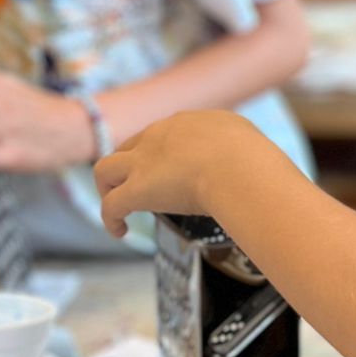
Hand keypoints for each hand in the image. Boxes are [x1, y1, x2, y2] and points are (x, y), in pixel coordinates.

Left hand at [94, 110, 236, 238]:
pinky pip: (111, 205)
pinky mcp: (137, 190)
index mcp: (185, 125)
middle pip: (128, 147)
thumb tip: (242, 159)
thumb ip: (234, 145)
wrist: (238, 166)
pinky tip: (120, 231)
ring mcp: (143, 163)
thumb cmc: (251, 157)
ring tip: (117, 207)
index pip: (162, 135)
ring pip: (105, 169)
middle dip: (129, 166)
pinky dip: (111, 219)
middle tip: (138, 188)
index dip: (160, 154)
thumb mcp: (244, 138)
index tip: (169, 172)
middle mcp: (157, 137)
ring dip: (107, 187)